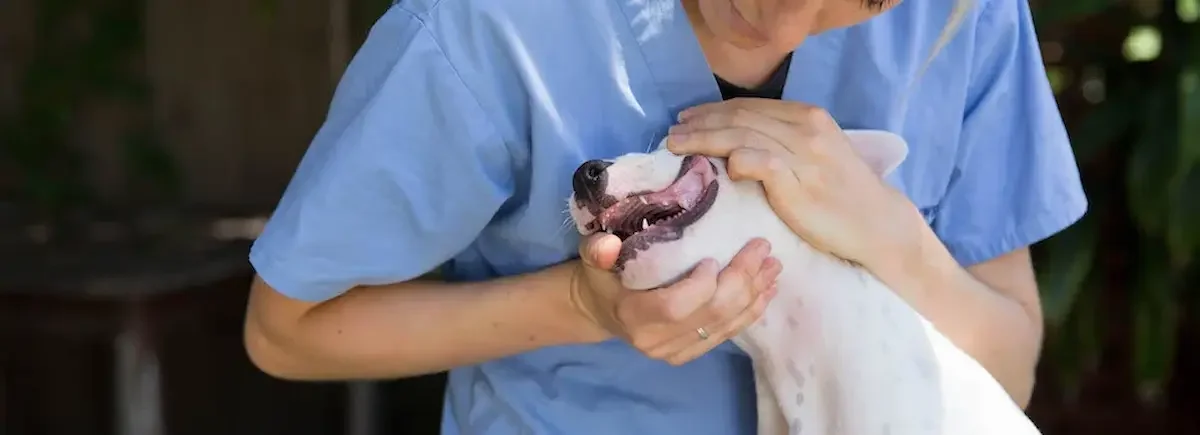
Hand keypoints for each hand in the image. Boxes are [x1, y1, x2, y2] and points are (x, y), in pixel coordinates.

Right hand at [569, 233, 780, 365]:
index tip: (714, 258)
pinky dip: (750, 312)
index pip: (674, 307)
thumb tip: (607, 243)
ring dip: (753, 295)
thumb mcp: (592, 257)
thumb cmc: (601, 276)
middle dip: (741, 281)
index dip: (700, 287)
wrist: (600, 309)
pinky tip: (767, 292)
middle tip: (762, 249)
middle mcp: (655, 341)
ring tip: (773, 267)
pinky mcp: (688, 353)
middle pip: (710, 314)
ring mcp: (674, 352)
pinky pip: (726, 335)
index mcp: (633, 316)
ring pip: (724, 325)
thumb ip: (598, 249)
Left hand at [666, 98, 923, 269]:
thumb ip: (780, 142)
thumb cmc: (840, 194)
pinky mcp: (800, 182)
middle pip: (740, 118)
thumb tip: (735, 143)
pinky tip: (723, 167)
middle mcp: (804, 128)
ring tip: (678, 147)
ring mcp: (803, 154)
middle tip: (671, 133)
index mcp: (806, 116)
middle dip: (701, 123)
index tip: (686, 118)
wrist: (876, 223)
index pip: (749, 107)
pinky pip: (762, 162)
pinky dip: (739, 160)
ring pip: (742, 136)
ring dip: (705, 139)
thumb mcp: (813, 155)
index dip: (713, 111)